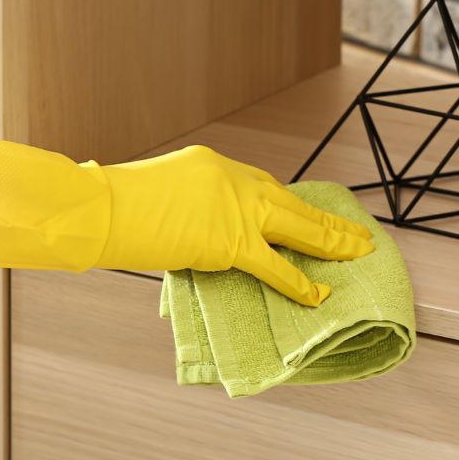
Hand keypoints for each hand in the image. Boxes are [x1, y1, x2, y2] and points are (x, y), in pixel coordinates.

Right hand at [0, 128, 373, 305]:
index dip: (288, 206)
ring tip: (357, 254)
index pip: (262, 186)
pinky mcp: (230, 240)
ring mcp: (234, 208)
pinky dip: (299, 281)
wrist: (100, 208)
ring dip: (331, 243)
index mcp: (212, 166)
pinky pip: (276, 264)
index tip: (305, 215)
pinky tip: (319, 293)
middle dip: (325, 220)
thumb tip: (188, 235)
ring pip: (298, 226)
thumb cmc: (111, 205)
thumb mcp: (154, 197)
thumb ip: (182, 212)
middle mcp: (232, 179)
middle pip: (291, 202)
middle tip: (356, 233)